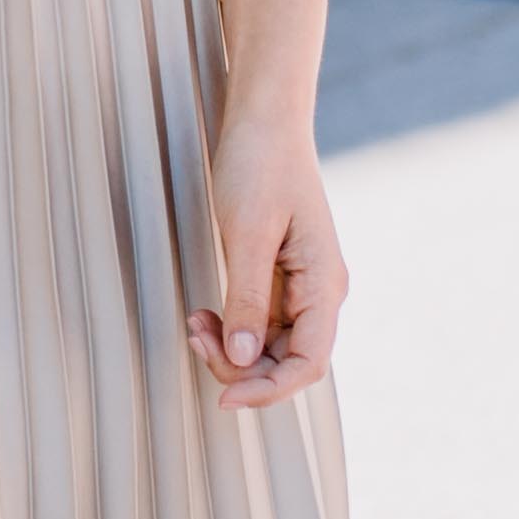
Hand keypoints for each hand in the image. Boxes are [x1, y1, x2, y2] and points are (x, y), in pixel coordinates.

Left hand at [185, 92, 346, 408]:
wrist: (265, 121)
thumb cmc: (261, 166)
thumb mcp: (247, 233)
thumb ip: (247, 299)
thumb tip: (244, 360)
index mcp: (325, 284)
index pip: (308, 365)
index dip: (267, 390)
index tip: (223, 397)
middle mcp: (320, 294)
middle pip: (286, 363)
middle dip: (239, 367)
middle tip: (195, 336)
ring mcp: (301, 289)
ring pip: (268, 349)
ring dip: (230, 350)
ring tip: (194, 323)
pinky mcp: (279, 280)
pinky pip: (258, 325)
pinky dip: (230, 329)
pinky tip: (203, 315)